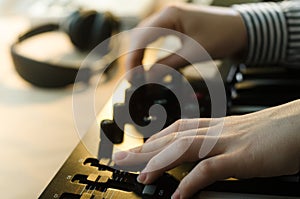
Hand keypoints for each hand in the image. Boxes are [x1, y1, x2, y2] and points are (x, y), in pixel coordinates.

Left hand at [113, 100, 299, 198]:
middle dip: (145, 149)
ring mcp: (228, 143)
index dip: (156, 139)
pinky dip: (191, 182)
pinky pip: (210, 169)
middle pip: (172, 138)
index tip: (140, 148)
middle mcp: (217, 132)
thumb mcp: (242, 135)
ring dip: (159, 162)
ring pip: (184, 148)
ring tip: (140, 176)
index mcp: (217, 126)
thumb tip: (209, 156)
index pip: (178, 129)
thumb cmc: (276, 131)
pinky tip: (178, 194)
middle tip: (122, 159)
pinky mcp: (242, 157)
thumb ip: (222, 143)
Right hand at [125, 3, 246, 80]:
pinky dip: (148, 52)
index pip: (142, 37)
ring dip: (139, 55)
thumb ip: (168, 65)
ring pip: (145, 37)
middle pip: (139, 35)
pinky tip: (147, 63)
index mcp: (170, 15)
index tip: (131, 76)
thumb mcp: (194, 53)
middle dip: (133, 57)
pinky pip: (155, 38)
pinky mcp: (175, 26)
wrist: (241, 30)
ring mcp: (170, 19)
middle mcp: (167, 14)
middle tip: (132, 78)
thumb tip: (148, 79)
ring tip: (137, 73)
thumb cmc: (222, 36)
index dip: (133, 58)